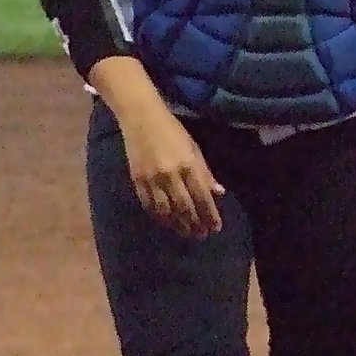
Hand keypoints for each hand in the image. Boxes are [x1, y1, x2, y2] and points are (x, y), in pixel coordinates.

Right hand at [120, 110, 225, 237]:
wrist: (141, 119)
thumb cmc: (173, 131)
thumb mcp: (194, 149)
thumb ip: (205, 172)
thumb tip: (219, 193)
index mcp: (188, 165)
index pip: (202, 196)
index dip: (209, 214)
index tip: (216, 228)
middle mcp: (170, 175)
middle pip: (185, 207)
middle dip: (195, 223)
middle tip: (203, 235)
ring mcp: (151, 179)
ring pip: (166, 211)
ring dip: (178, 225)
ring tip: (188, 233)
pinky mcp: (136, 181)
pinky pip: (149, 206)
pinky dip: (160, 217)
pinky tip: (168, 223)